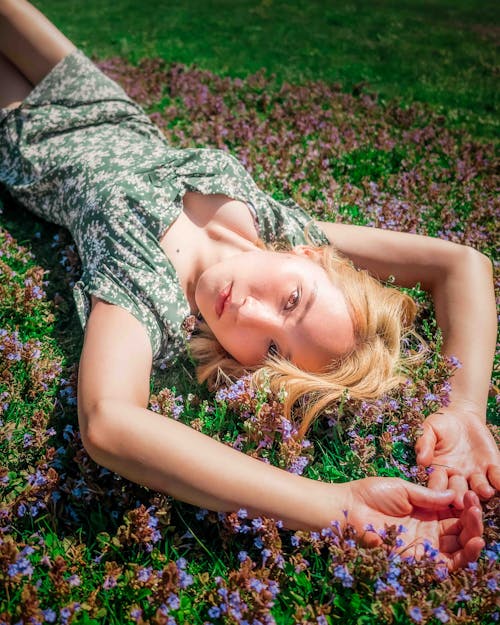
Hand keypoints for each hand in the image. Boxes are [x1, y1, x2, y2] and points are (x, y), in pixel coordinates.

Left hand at [345, 477, 483, 570]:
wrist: (347, 509)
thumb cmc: (370, 494)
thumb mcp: (403, 488)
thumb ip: (428, 496)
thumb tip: (456, 496)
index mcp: (426, 510)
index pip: (454, 511)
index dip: (465, 504)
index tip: (470, 493)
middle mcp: (429, 529)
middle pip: (460, 530)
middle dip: (472, 520)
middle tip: (476, 507)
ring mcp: (424, 545)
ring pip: (458, 547)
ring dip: (473, 537)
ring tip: (478, 523)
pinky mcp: (419, 559)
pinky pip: (447, 564)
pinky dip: (464, 556)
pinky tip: (474, 542)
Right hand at [415, 406, 499, 506]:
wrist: (461, 416)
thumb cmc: (440, 425)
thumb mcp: (428, 430)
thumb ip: (425, 444)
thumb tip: (422, 461)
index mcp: (440, 471)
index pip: (437, 484)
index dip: (437, 490)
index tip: (437, 495)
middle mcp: (458, 477)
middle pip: (459, 491)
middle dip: (460, 497)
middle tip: (461, 502)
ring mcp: (476, 474)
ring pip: (480, 487)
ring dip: (482, 490)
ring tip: (485, 490)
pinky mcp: (492, 467)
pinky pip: (497, 477)